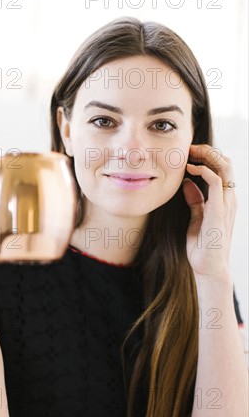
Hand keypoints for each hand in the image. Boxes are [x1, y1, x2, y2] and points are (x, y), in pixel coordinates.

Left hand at [182, 144, 236, 280]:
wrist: (209, 269)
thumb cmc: (202, 247)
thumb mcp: (195, 218)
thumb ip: (194, 200)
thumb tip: (187, 183)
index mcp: (224, 200)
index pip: (222, 169)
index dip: (208, 157)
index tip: (189, 153)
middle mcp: (228, 199)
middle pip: (226, 163)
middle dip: (209, 151)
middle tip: (190, 148)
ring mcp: (226, 204)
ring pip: (225, 168)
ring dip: (208, 155)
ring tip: (191, 152)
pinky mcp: (219, 211)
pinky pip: (216, 182)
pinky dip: (205, 170)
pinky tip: (191, 168)